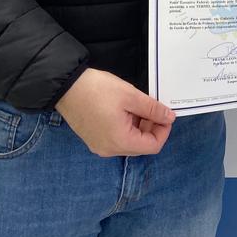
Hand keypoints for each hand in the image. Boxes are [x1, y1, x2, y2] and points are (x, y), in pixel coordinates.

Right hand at [55, 68, 175, 156]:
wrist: (66, 86)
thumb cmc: (98, 90)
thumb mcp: (131, 96)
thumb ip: (152, 109)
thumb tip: (170, 118)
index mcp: (120, 142)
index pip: (153, 146)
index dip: (164, 130)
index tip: (164, 113)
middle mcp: (110, 150)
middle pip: (141, 145)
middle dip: (152, 127)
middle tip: (153, 107)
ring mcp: (100, 146)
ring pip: (129, 142)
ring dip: (139, 126)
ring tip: (138, 106)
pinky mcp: (93, 139)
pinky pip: (117, 138)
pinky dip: (126, 127)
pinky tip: (125, 110)